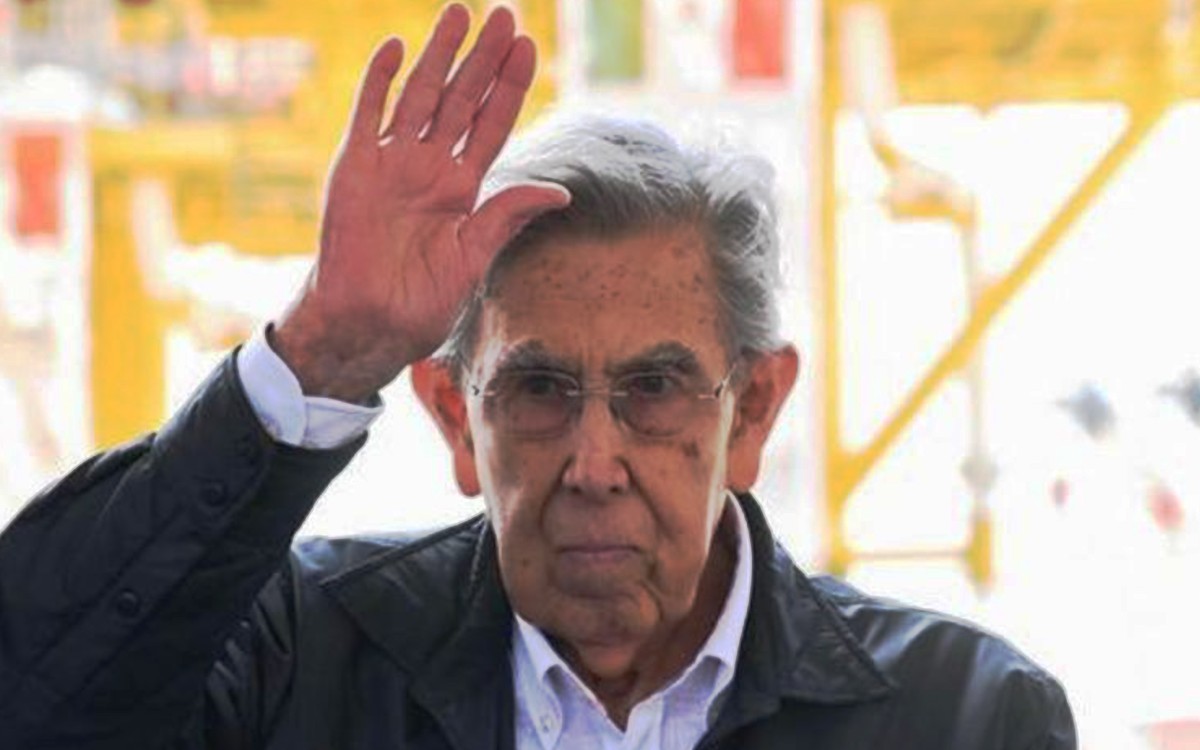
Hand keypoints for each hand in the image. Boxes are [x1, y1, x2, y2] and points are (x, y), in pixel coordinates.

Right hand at [273, 3, 569, 402]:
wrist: (368, 323)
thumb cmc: (422, 303)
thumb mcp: (474, 258)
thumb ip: (507, 215)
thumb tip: (560, 192)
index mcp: (463, 189)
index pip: (492, 124)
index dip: (509, 86)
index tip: (528, 46)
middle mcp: (430, 168)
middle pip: (462, 99)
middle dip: (483, 58)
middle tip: (504, 14)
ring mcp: (392, 164)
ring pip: (420, 95)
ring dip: (439, 55)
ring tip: (459, 13)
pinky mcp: (354, 168)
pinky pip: (368, 115)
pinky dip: (378, 82)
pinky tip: (394, 47)